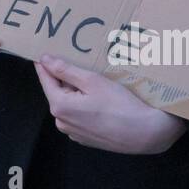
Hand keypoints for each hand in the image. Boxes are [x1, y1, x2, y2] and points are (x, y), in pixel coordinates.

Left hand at [34, 54, 186, 154]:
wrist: (145, 133)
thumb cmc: (120, 104)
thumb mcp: (92, 81)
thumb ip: (65, 70)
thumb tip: (44, 60)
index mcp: (59, 106)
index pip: (45, 78)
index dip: (45, 63)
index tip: (45, 50)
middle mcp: (61, 121)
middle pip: (57, 91)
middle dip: (65, 78)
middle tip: (79, 63)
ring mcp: (73, 132)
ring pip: (68, 104)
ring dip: (76, 92)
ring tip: (94, 82)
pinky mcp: (85, 138)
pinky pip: (78, 116)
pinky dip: (83, 106)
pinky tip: (100, 101)